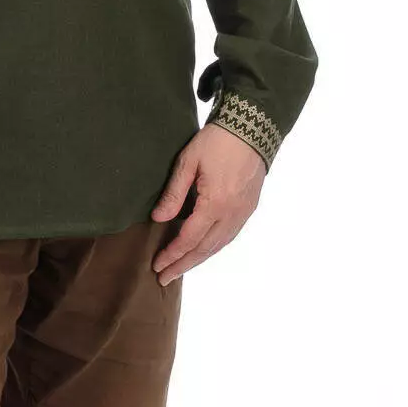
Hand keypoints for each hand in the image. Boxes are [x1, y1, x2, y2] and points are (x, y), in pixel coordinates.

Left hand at [150, 123, 266, 285]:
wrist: (251, 129)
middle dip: (183, 264)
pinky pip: (229, 236)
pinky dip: (213, 247)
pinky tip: (203, 250)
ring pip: (218, 246)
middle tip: (164, 277)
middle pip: (204, 249)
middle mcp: (231, 215)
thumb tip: (158, 218)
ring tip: (181, 268)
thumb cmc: (216, 142)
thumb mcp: (188, 162)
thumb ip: (174, 193)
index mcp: (215, 205)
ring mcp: (243, 213)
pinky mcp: (248, 208)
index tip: (157, 265)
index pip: (189, 239)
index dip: (172, 254)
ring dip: (198, 259)